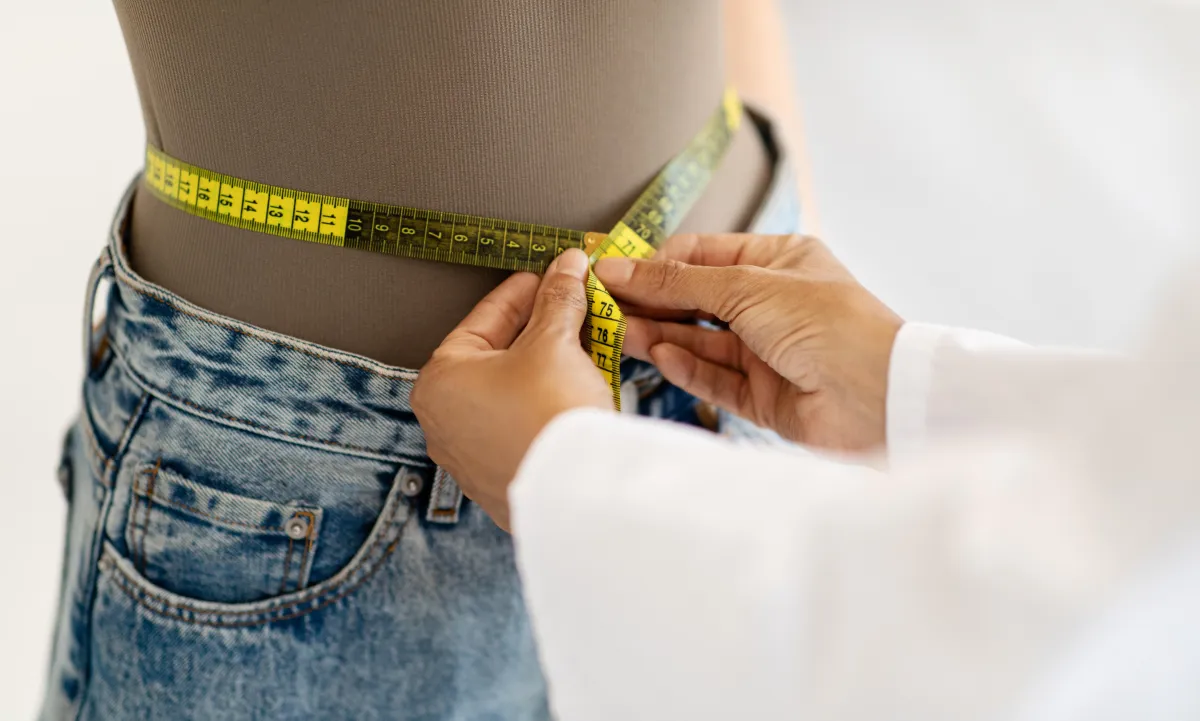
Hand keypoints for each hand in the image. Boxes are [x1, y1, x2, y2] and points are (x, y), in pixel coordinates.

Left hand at [412, 249, 612, 530]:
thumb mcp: (555, 342)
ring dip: (545, 368)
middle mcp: (443, 423)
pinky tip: (576, 392)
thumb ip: (558, 299)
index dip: (521, 293)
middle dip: (537, 331)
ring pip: (510, 396)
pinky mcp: (502, 481)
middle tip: (569, 308)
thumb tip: (567, 267)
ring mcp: (470, 458)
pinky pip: (521, 429)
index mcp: (439, 382)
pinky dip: (545, 406)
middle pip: (495, 359)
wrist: (579, 492)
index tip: (545, 278)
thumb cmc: (548, 415)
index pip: (482, 320)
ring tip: (581, 347)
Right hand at [594, 234, 901, 450]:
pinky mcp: (766, 397)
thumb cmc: (830, 325)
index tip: (612, 273)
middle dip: (653, 303)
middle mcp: (774, 304)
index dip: (657, 263)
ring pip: (702, 342)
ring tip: (620, 335)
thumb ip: (678, 282)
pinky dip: (688, 369)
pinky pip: (716, 380)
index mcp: (780, 262)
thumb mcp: (747, 288)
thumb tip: (618, 267)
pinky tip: (661, 358)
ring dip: (662, 336)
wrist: (880, 397)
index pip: (704, 255)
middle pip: (698, 300)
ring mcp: (769, 352)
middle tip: (605, 308)